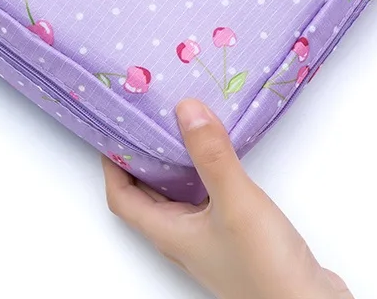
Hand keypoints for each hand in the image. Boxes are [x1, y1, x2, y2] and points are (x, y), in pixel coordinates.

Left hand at [102, 99, 351, 298]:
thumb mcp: (235, 201)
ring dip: (174, 164)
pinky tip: (221, 156)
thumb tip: (185, 110)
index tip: (113, 128)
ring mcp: (209, 240)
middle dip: (140, 158)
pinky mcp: (234, 237)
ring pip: (178, 195)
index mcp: (170, 232)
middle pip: (146, 195)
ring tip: (180, 128)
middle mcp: (183, 237)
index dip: (112, 164)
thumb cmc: (265, 267)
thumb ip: (211, 155)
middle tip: (145, 120)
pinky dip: (204, 172)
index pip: (122, 197)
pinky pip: (206, 197)